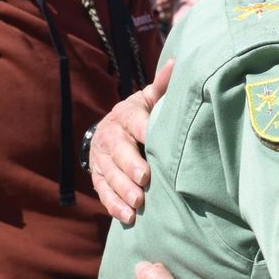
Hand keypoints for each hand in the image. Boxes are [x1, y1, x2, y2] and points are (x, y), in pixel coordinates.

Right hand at [92, 59, 172, 223]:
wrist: (110, 129)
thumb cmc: (140, 115)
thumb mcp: (149, 100)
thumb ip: (162, 86)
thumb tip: (180, 62)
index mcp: (125, 115)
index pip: (133, 121)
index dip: (142, 130)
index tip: (152, 138)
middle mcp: (109, 136)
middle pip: (117, 152)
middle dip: (129, 166)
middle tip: (143, 180)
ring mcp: (101, 159)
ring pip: (108, 175)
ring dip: (122, 190)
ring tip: (137, 204)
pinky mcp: (98, 177)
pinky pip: (102, 192)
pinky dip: (113, 205)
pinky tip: (127, 216)